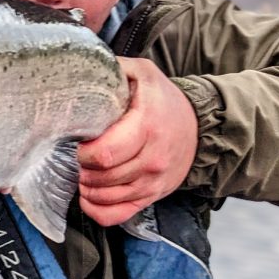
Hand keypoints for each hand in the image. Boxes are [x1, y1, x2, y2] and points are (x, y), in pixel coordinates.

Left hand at [77, 57, 197, 225]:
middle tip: (77, 157)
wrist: (200, 126)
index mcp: (147, 126)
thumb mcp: (141, 73)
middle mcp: (153, 158)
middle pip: (104, 177)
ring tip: (83, 172)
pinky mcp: (153, 196)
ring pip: (108, 197)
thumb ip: (112, 68)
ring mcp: (154, 181)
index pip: (107, 154)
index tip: (78, 144)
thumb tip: (79, 64)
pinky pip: (119, 215)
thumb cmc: (162, 99)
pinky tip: (88, 196)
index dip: (84, 153)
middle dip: (82, 169)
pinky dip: (98, 210)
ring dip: (87, 188)